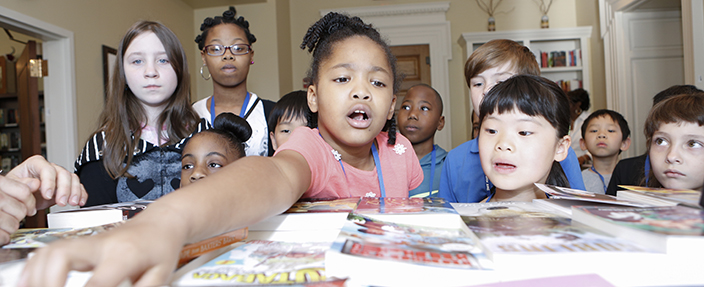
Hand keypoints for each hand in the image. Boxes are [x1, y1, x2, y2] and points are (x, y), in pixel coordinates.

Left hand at [0, 155, 86, 243]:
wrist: (22, 195)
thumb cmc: (17, 187)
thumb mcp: (14, 184)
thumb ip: (23, 183)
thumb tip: (35, 183)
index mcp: (36, 164)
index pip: (47, 169)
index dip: (49, 182)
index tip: (47, 195)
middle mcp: (50, 168)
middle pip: (63, 174)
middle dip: (64, 189)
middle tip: (61, 202)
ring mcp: (59, 177)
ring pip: (73, 179)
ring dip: (75, 192)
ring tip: (72, 203)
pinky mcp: (66, 186)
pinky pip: (78, 186)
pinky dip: (81, 194)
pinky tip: (80, 201)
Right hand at [0, 174, 35, 243]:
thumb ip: (17, 186)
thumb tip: (36, 184)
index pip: (24, 192)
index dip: (29, 202)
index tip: (27, 207)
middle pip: (21, 210)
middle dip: (18, 216)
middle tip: (9, 215)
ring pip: (14, 224)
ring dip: (11, 227)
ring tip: (2, 223)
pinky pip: (4, 236)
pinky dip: (4, 237)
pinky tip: (0, 232)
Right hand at [19, 220, 183, 286]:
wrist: (161, 222)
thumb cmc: (161, 247)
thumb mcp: (160, 274)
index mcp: (125, 253)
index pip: (97, 282)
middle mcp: (101, 244)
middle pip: (62, 256)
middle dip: (48, 282)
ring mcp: (89, 241)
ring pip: (51, 251)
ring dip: (36, 275)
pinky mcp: (82, 243)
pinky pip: (49, 251)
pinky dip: (35, 268)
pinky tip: (31, 283)